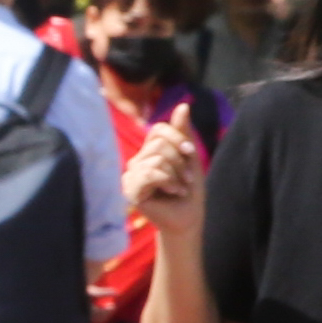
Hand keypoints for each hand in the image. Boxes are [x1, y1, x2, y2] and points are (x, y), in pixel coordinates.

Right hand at [121, 106, 204, 237]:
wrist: (188, 218)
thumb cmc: (189, 189)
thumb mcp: (190, 157)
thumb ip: (184, 132)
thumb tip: (183, 105)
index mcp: (149, 151)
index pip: (158, 129)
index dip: (177, 137)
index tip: (191, 152)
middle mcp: (137, 160)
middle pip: (159, 144)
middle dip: (180, 161)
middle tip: (186, 178)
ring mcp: (131, 175)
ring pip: (156, 159)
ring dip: (177, 174)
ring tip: (180, 188)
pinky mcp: (130, 189)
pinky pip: (150, 173)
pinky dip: (169, 182)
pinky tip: (174, 192)